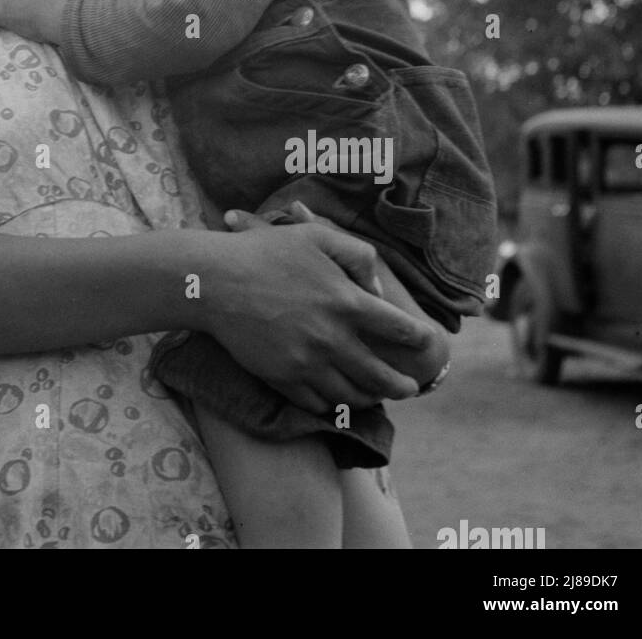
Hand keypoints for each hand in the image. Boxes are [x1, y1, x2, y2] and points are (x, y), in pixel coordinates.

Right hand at [198, 218, 432, 414]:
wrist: (214, 282)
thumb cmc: (266, 252)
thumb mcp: (317, 236)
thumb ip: (358, 255)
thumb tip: (377, 290)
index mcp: (347, 302)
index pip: (399, 329)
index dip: (418, 338)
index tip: (426, 343)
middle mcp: (332, 339)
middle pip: (381, 375)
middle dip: (401, 384)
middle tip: (410, 388)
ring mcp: (307, 363)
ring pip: (351, 394)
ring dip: (370, 398)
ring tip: (377, 397)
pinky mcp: (282, 379)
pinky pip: (317, 402)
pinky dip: (332, 405)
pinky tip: (336, 399)